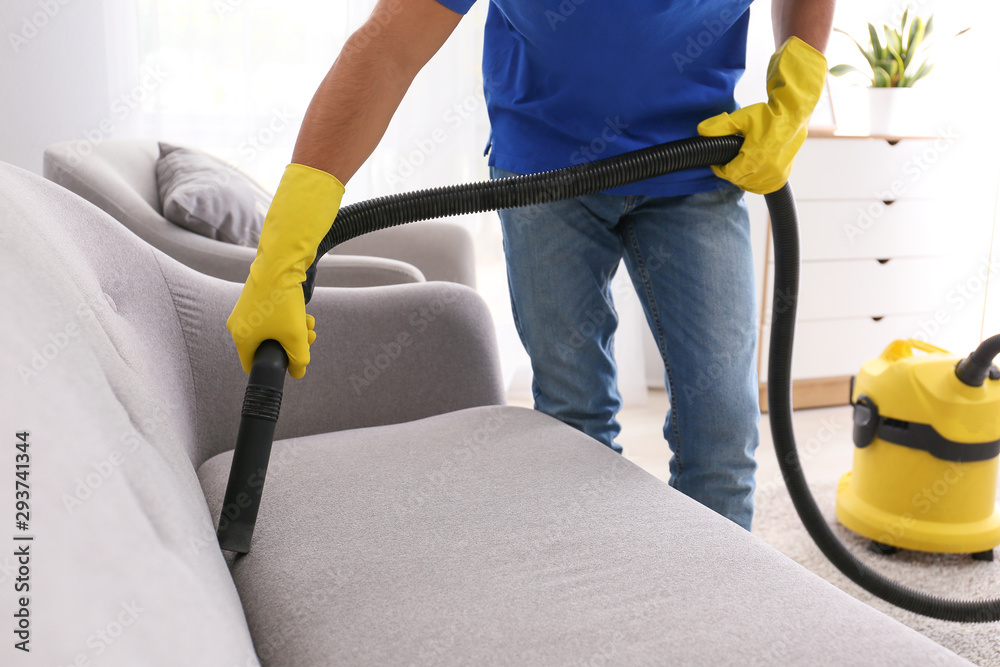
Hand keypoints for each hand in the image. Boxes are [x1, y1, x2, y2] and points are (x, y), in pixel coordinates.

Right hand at [226, 163, 343, 377]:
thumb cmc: (283, 302)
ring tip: (309, 324)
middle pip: (267, 347)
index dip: (275, 366)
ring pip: (274, 331)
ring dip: (294, 331)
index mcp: (241, 338)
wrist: (280, 263)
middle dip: (291, 344)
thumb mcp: (296, 337)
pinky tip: (305, 314)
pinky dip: (289, 318)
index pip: (253, 365)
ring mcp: (245, 311)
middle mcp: (238, 325)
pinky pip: (272, 317)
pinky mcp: (255, 300)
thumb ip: (299, 359)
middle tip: (307, 338)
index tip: (291, 360)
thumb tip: (298, 372)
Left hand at [698, 36, 826, 194]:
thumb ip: (720, 126)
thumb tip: (701, 130)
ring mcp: (776, 175)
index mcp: (756, 158)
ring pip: (750, 186)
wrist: (794, 115)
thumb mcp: (742, 117)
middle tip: (729, 159)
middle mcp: (767, 170)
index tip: (717, 161)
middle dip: (731, 171)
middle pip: (738, 180)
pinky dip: (755, 182)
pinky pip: (763, 187)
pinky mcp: (782, 176)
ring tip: (741, 163)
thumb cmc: (769, 115)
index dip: (720, 168)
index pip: (729, 174)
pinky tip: (753, 171)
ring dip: (742, 178)